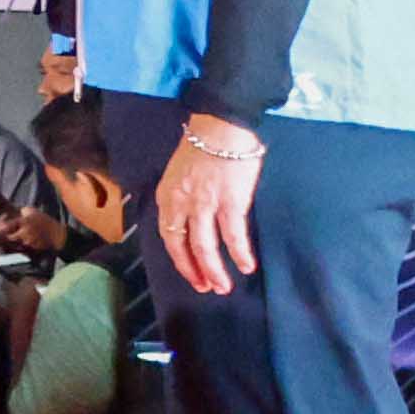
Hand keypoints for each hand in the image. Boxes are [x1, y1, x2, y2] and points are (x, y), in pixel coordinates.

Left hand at [0, 205, 65, 259]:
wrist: (57, 236)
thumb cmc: (44, 221)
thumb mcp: (31, 212)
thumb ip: (18, 212)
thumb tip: (5, 211)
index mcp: (24, 223)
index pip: (6, 227)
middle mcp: (24, 235)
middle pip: (5, 238)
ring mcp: (26, 245)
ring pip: (8, 246)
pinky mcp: (28, 252)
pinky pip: (14, 251)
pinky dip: (6, 248)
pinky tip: (2, 245)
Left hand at [153, 118, 265, 296]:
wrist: (222, 125)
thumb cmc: (204, 147)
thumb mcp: (179, 174)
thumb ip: (181, 199)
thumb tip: (189, 222)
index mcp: (167, 197)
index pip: (169, 238)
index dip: (181, 261)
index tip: (192, 276)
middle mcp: (181, 204)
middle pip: (185, 247)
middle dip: (196, 272)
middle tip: (208, 288)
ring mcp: (205, 204)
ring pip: (205, 247)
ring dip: (215, 270)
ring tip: (224, 286)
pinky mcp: (230, 202)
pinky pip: (233, 236)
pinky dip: (239, 254)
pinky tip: (247, 266)